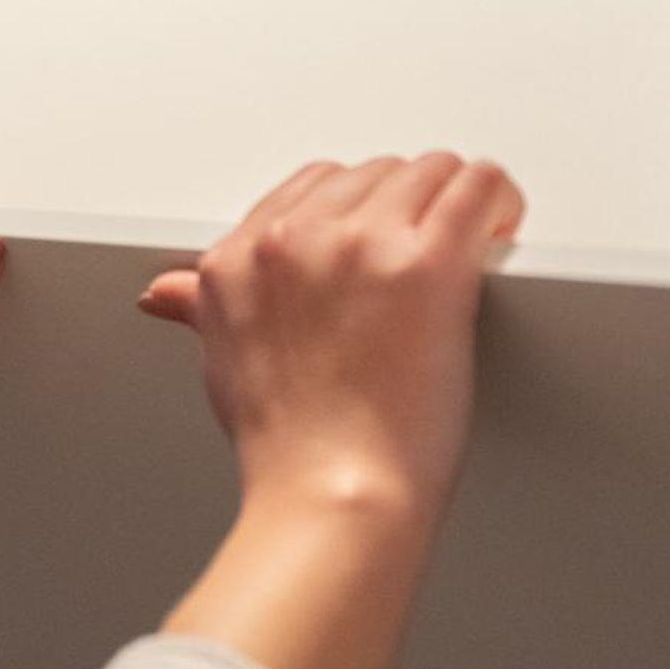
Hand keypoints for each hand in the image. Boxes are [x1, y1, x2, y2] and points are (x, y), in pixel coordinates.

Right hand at [138, 154, 522, 518]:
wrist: (333, 498)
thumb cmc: (287, 450)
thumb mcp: (223, 363)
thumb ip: (202, 306)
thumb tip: (167, 292)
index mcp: (240, 258)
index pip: (312, 187)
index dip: (359, 212)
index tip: (384, 241)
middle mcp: (294, 240)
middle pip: (374, 175)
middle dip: (408, 207)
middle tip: (430, 254)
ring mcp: (361, 244)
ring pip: (430, 170)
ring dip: (457, 201)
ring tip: (476, 242)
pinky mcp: (426, 262)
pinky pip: (477, 186)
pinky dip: (499, 200)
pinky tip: (502, 227)